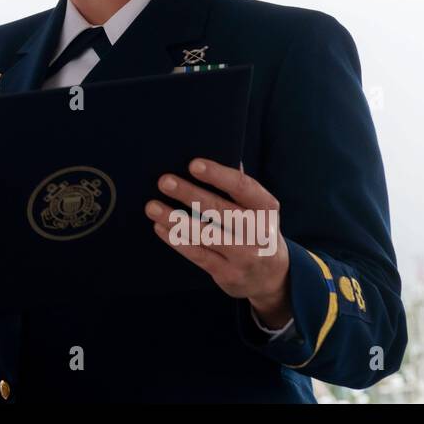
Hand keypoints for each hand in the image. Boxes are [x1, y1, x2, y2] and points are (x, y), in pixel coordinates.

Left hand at [144, 158, 291, 326]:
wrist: (272, 276)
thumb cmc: (256, 228)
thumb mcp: (257, 207)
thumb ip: (238, 183)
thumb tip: (217, 147)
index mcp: (266, 208)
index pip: (243, 187)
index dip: (218, 175)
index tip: (193, 164)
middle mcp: (259, 232)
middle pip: (221, 210)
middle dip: (190, 194)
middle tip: (164, 180)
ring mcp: (245, 256)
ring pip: (205, 234)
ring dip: (175, 219)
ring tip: (152, 206)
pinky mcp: (228, 274)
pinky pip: (197, 254)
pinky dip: (176, 239)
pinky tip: (160, 226)